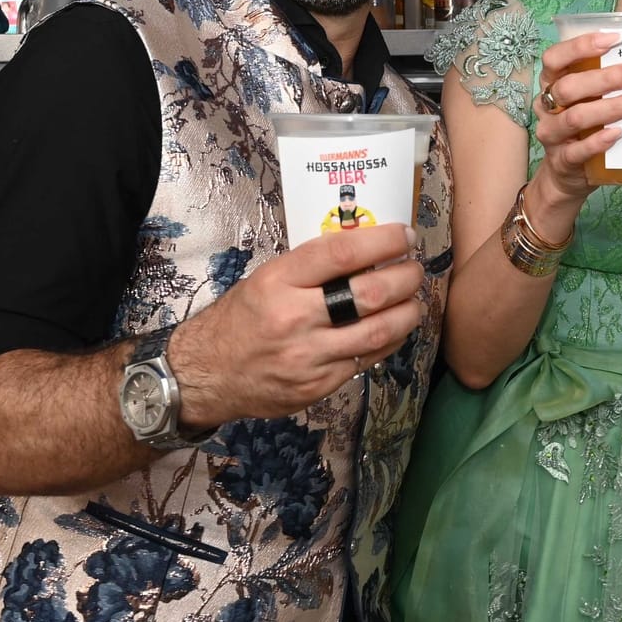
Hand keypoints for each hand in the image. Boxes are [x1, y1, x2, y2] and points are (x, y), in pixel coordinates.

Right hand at [167, 223, 424, 426]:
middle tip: (415, 269)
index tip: (404, 236)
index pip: (342, 253)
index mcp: (279, 281)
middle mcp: (295, 317)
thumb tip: (366, 246)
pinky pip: (367, 359)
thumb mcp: (266, 279)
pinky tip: (396, 329)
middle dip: (405, 278)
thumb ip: (311, 267)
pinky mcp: (318, 385)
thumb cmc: (240, 319)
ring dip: (408, 312)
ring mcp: (309, 356)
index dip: (383, 241)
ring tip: (415, 300)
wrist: (206, 374)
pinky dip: (390, 341)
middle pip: (370, 293)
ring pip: (379, 331)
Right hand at [528, 31, 621, 211]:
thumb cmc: (583, 128)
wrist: (567, 174)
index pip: (555, 58)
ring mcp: (552, 134)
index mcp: (552, 84)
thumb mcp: (589, 101)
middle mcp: (547, 106)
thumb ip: (607, 83)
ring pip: (576, 117)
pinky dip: (599, 141)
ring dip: (614, 107)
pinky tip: (619, 133)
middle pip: (569, 86)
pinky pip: (577, 150)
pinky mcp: (562, 161)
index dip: (582, 45)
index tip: (617, 38)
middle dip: (609, 76)